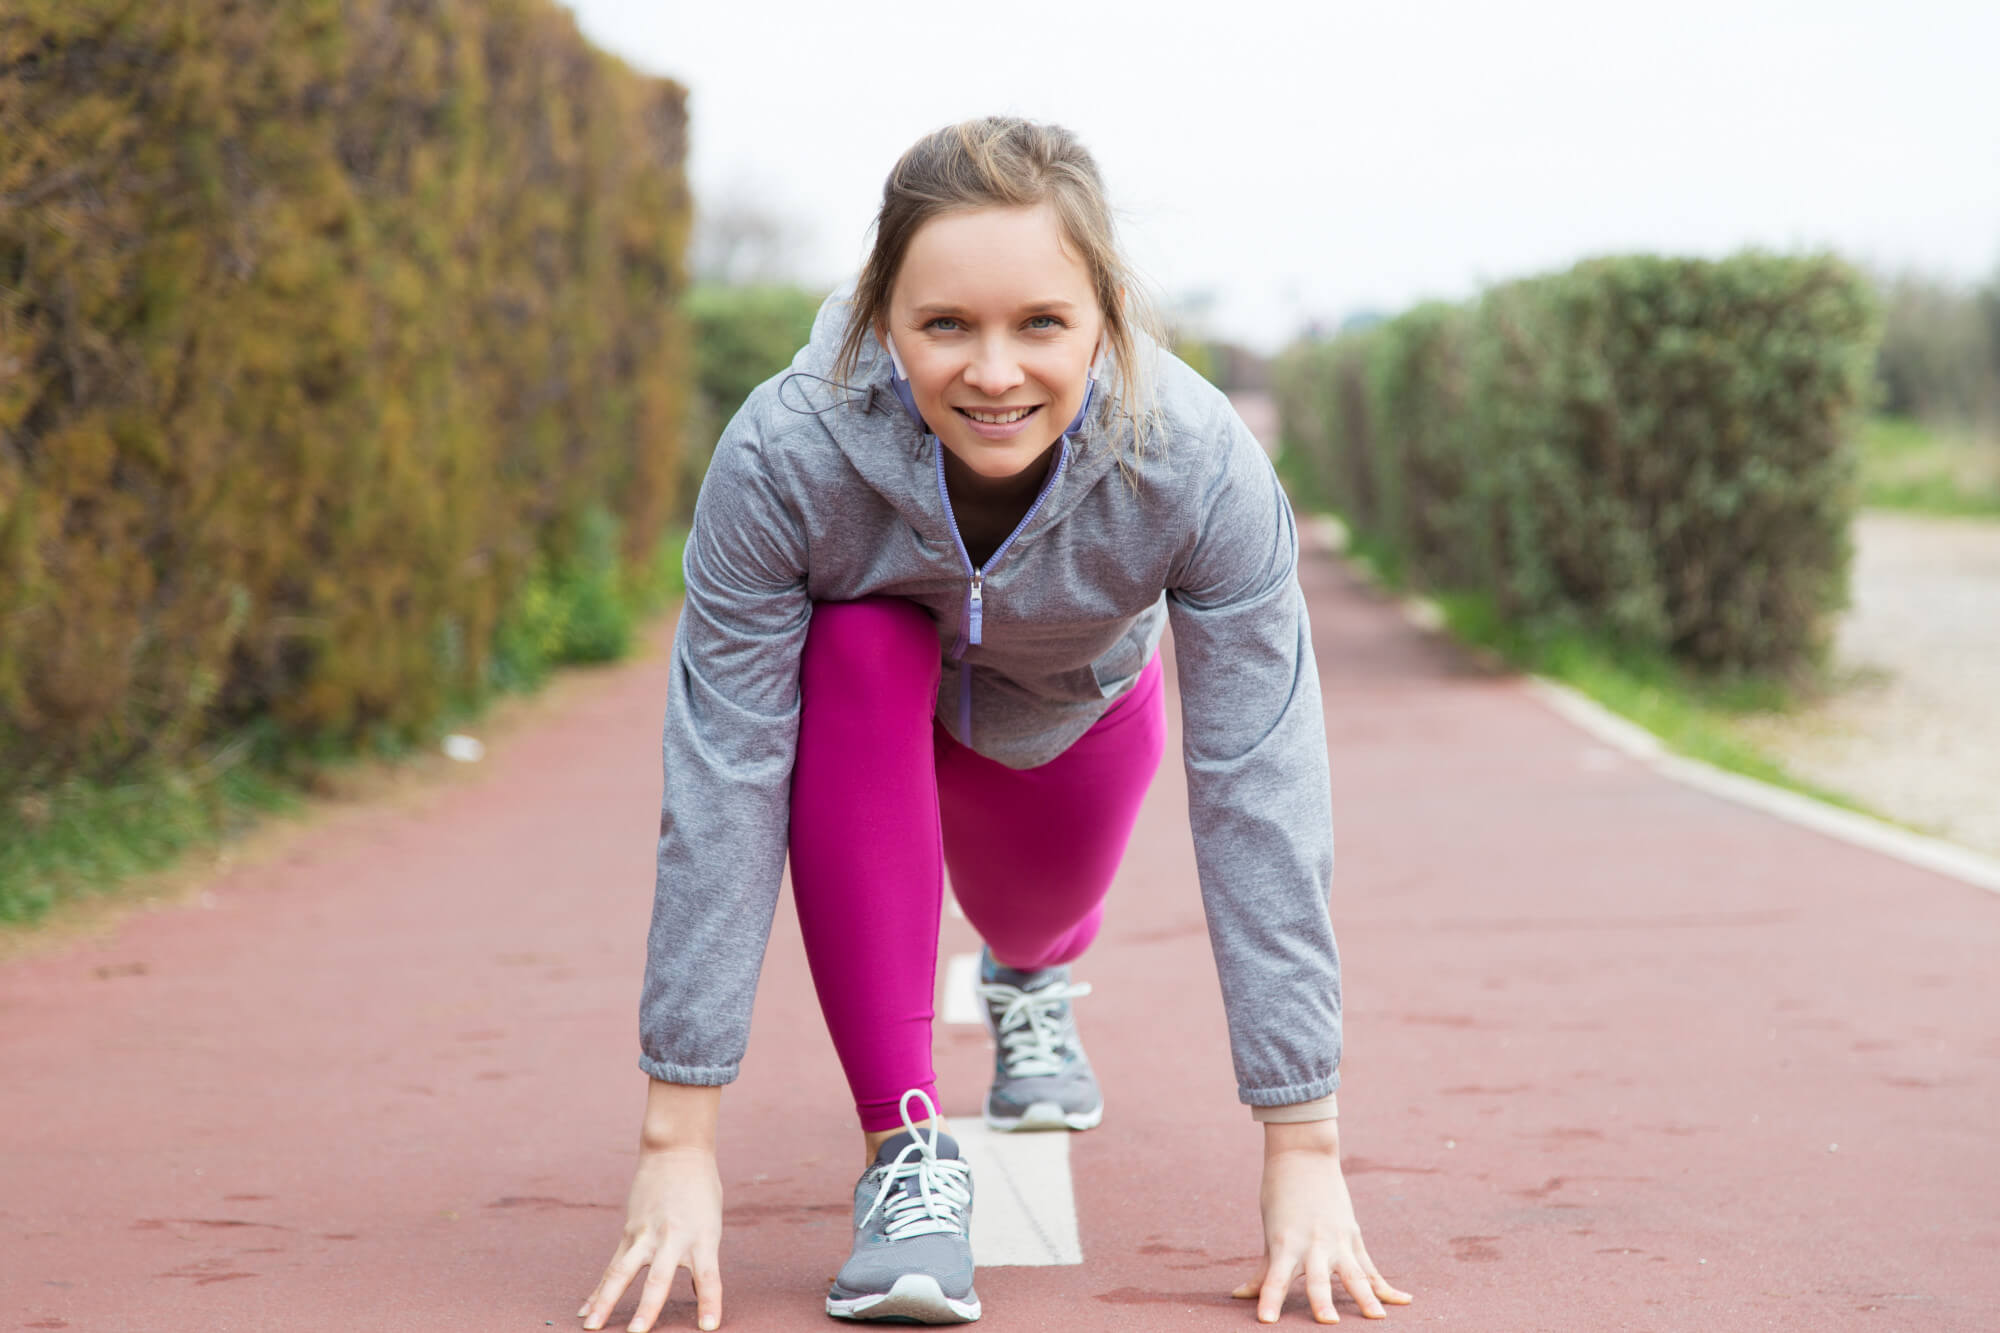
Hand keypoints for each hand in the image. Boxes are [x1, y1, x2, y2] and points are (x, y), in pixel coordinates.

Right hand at [579, 1147, 723, 1331]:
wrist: (676, 1151)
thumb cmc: (701, 1190)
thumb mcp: (711, 1225)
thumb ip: (702, 1259)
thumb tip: (696, 1293)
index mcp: (702, 1237)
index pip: (708, 1276)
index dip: (709, 1302)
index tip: (709, 1327)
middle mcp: (673, 1238)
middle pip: (659, 1278)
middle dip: (647, 1309)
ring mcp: (646, 1235)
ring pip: (622, 1273)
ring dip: (606, 1301)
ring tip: (591, 1327)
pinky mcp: (629, 1232)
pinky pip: (612, 1266)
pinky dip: (598, 1291)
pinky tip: (586, 1311)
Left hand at [1232, 1120, 1411, 1322]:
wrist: (1303, 1156)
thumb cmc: (1280, 1196)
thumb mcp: (1271, 1233)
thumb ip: (1263, 1271)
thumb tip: (1239, 1295)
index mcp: (1285, 1244)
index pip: (1275, 1279)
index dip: (1269, 1299)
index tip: (1265, 1320)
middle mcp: (1312, 1245)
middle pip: (1317, 1279)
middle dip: (1322, 1301)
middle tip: (1328, 1322)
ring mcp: (1337, 1242)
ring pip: (1353, 1275)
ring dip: (1365, 1297)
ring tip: (1377, 1317)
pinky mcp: (1353, 1238)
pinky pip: (1370, 1268)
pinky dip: (1386, 1287)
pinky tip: (1405, 1301)